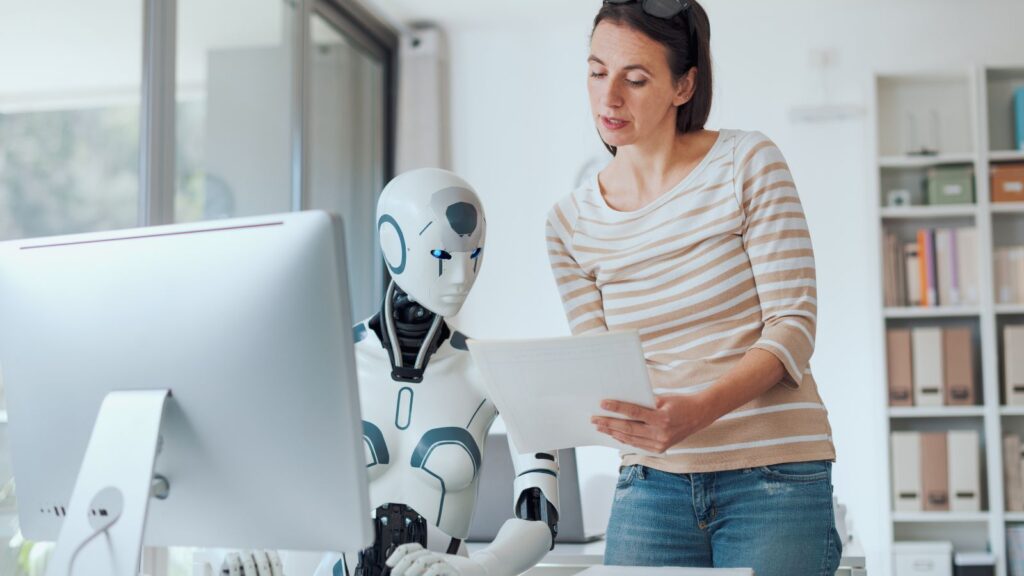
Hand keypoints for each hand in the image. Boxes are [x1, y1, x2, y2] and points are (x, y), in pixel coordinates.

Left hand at [386, 543, 484, 575]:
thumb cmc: (449, 575)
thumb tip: (398, 573)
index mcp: (428, 556)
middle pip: (415, 554)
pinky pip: (438, 568)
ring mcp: (445, 563)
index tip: (388, 564)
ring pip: (424, 560)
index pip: (410, 548)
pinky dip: (428, 574)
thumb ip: (418, 571)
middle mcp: (435, 557)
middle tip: (394, 575)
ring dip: (412, 571)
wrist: (476, 574)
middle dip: (401, 565)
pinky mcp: (453, 571)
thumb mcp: (431, 572)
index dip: (397, 554)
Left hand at [591, 394, 713, 452]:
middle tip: (595, 419)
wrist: (699, 416)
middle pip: (629, 429)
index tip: (603, 404)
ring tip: (600, 426)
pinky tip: (615, 434)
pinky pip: (638, 444)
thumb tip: (622, 405)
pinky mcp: (660, 449)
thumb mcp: (663, 399)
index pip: (634, 413)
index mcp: (662, 418)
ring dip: (613, 433)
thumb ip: (644, 404)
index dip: (617, 408)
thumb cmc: (680, 403)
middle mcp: (661, 433)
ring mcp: (660, 443)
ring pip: (631, 439)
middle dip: (609, 423)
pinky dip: (625, 439)